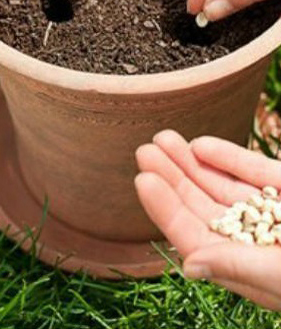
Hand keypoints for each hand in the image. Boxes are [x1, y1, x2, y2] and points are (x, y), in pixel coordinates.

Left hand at [135, 130, 280, 309]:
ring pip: (224, 187)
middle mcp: (255, 244)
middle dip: (172, 179)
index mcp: (248, 271)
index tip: (143, 181)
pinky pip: (259, 175)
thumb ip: (240, 268)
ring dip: (193, 163)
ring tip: (162, 139)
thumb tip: (189, 265)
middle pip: (202, 208)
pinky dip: (231, 160)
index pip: (194, 237)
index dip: (166, 209)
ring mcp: (276, 218)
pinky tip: (201, 146)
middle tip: (143, 151)